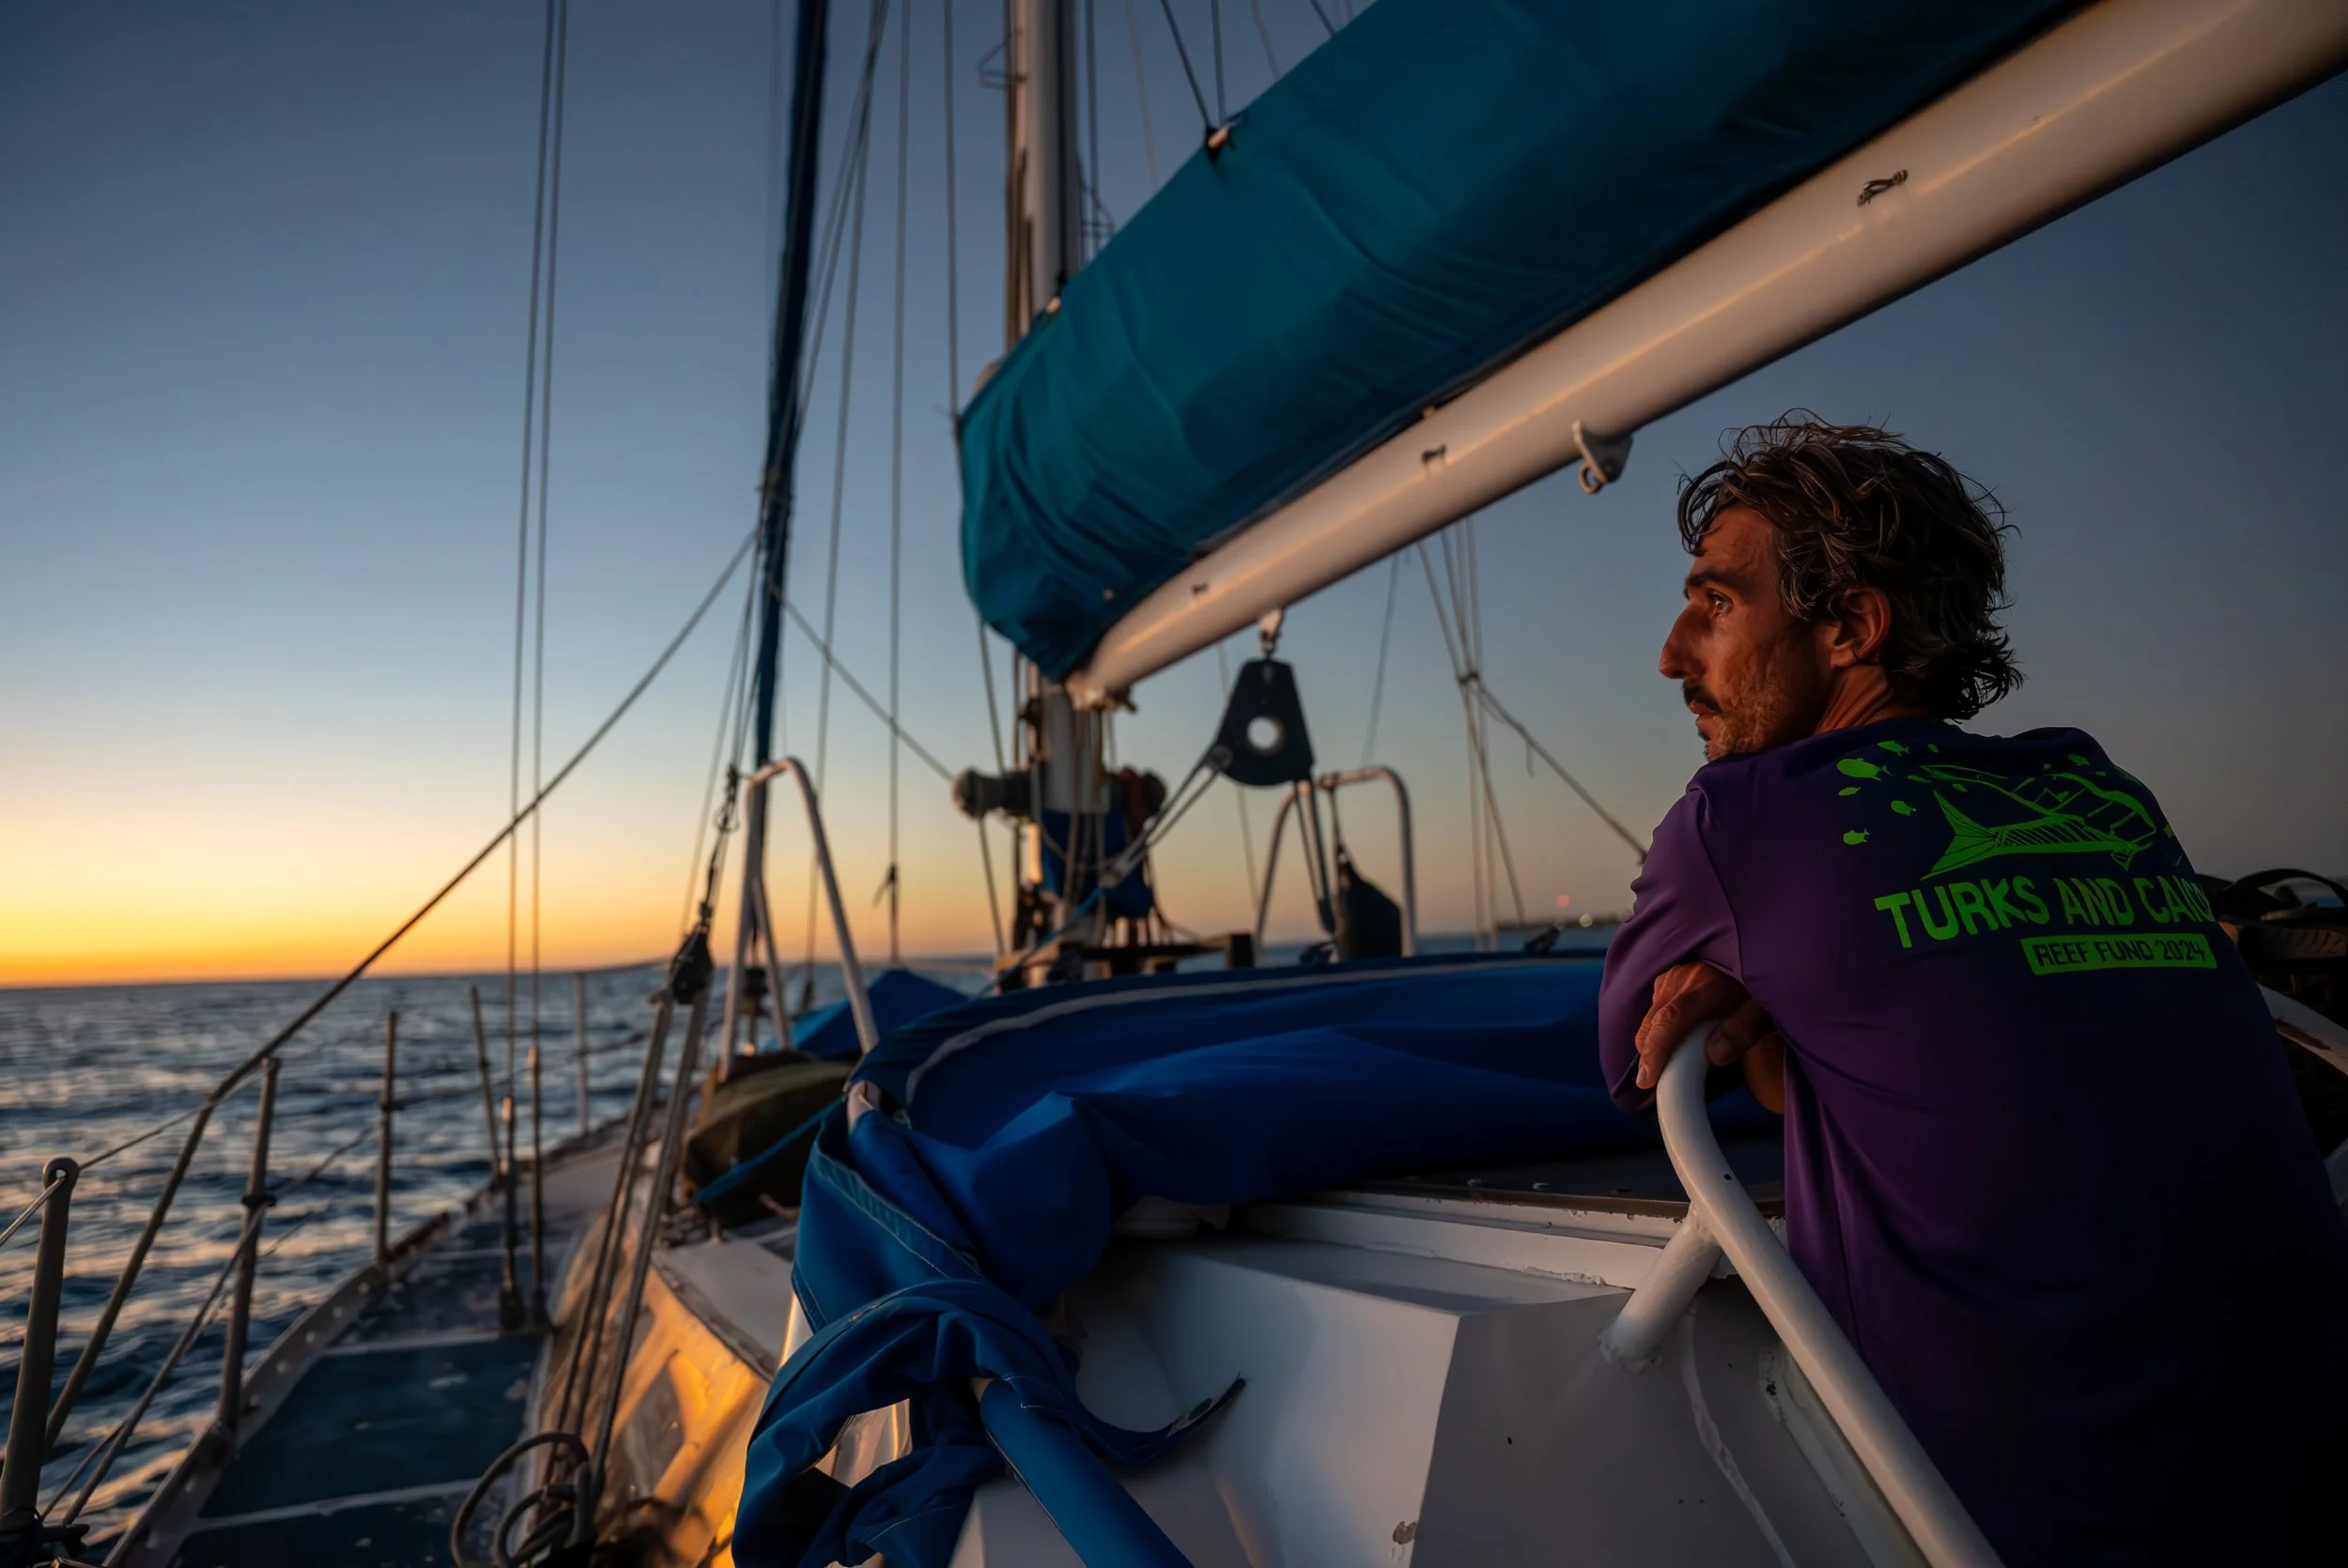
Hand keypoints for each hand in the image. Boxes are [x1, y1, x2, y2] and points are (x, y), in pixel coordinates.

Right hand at [1632, 960, 1784, 1105]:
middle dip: (1651, 1057)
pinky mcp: (1665, 980)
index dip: (1655, 1052)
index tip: (1647, 1080)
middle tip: (1663, 1082)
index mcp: (1703, 985)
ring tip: (1678, 1061)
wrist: (1754, 952)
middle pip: (1652, 1025)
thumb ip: (1741, 1031)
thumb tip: (1713, 1057)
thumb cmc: (1758, 986)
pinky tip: (1679, 1039)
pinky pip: (1655, 1012)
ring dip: (1656, 1044)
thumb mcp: (1762, 1011)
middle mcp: (1678, 979)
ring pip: (1650, 1021)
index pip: (1670, 1021)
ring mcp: (1668, 978)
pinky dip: (1660, 1031)